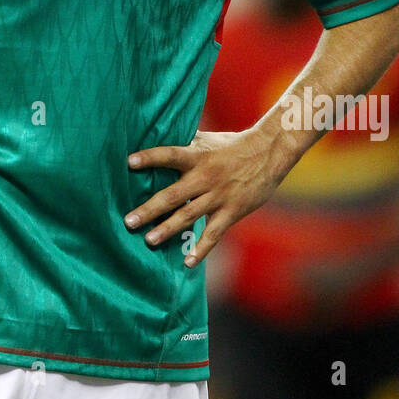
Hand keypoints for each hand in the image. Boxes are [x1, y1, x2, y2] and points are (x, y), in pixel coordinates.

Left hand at [125, 127, 283, 266]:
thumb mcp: (207, 139)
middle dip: (150, 209)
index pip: (170, 155)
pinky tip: (187, 262)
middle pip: (173, 194)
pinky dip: (201, 249)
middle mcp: (205, 177)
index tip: (129, 162)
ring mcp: (218, 196)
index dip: (150, 157)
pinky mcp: (231, 211)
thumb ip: (184, 142)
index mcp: (197, 156)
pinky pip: (213, 233)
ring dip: (168, 229)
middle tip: (128, 221)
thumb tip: (157, 135)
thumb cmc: (232, 145)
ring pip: (189, 215)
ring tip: (148, 240)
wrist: (269, 153)